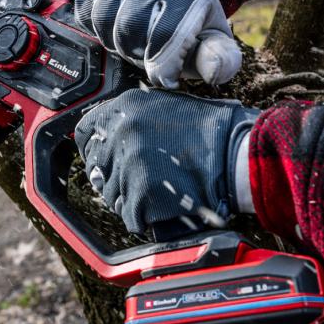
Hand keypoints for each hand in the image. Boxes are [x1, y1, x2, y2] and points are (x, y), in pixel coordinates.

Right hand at [71, 0, 241, 88]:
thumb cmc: (193, 25)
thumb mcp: (214, 42)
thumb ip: (220, 59)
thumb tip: (216, 70)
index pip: (166, 35)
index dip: (162, 66)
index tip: (165, 77)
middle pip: (128, 25)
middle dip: (135, 52)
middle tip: (146, 55)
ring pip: (103, 16)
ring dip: (114, 39)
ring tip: (132, 41)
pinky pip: (86, 7)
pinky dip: (96, 26)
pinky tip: (114, 28)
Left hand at [74, 88, 258, 240]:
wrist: (237, 155)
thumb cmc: (213, 131)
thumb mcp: (167, 106)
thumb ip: (135, 116)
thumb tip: (112, 132)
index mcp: (125, 108)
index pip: (86, 132)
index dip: (94, 147)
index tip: (101, 156)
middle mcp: (121, 134)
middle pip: (96, 165)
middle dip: (113, 175)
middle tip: (135, 180)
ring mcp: (128, 165)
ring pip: (110, 193)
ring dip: (128, 197)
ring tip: (153, 193)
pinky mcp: (140, 194)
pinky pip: (129, 215)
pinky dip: (142, 217)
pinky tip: (160, 208)